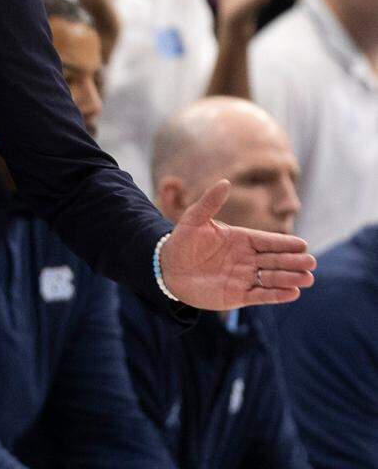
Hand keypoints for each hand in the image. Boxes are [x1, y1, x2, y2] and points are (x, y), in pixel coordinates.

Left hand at [160, 180, 315, 310]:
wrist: (167, 269)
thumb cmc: (181, 242)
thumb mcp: (193, 219)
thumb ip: (209, 202)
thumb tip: (224, 182)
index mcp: (241, 239)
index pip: (268, 240)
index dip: (285, 243)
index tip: (302, 244)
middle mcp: (247, 258)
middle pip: (275, 259)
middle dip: (293, 261)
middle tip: (310, 262)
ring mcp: (244, 277)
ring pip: (272, 278)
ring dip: (290, 278)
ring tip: (307, 278)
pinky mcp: (238, 295)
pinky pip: (261, 295)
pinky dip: (277, 295)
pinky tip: (293, 293)